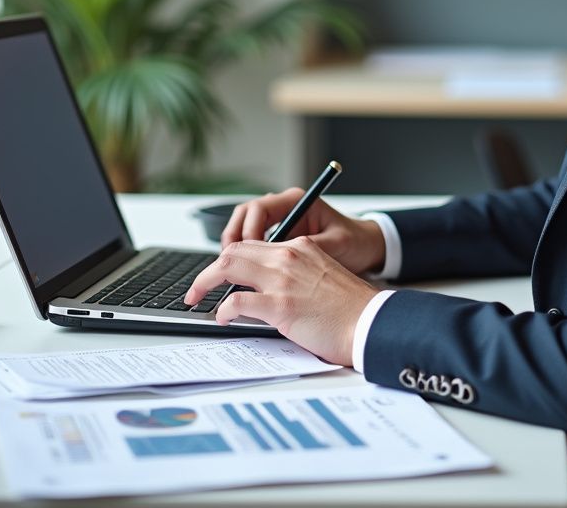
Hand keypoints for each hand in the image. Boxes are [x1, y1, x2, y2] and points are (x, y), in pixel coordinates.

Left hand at [184, 237, 378, 365]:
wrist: (370, 321)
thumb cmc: (350, 307)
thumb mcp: (321, 275)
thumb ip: (294, 274)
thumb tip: (266, 289)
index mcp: (299, 247)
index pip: (252, 245)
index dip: (229, 260)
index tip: (219, 276)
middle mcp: (288, 257)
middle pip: (234, 250)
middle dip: (209, 269)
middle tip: (197, 288)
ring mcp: (283, 279)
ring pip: (228, 267)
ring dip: (205, 282)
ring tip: (197, 298)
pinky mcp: (281, 305)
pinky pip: (237, 301)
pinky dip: (224, 309)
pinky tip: (223, 317)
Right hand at [220, 189, 385, 275]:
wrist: (368, 248)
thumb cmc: (355, 242)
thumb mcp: (334, 245)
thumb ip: (307, 252)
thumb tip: (282, 266)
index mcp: (296, 201)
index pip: (258, 209)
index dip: (246, 231)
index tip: (243, 254)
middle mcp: (285, 208)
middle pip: (244, 218)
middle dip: (231, 242)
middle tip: (223, 268)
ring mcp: (281, 223)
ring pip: (244, 231)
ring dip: (234, 251)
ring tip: (229, 274)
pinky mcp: (281, 240)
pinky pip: (255, 246)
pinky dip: (245, 260)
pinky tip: (244, 279)